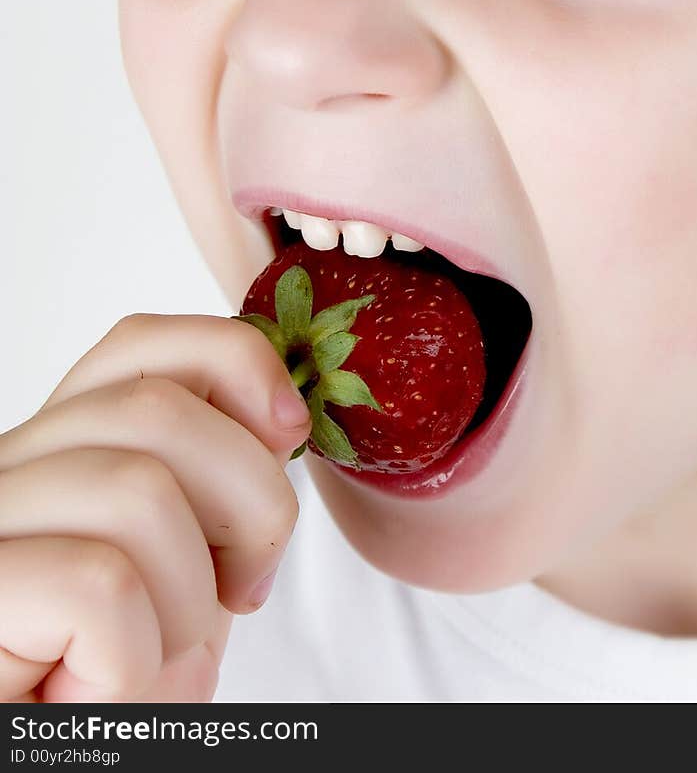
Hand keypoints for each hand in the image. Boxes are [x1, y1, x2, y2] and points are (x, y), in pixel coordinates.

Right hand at [0, 313, 309, 701]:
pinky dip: (132, 656)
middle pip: (156, 412)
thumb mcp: (193, 564)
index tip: (290, 431)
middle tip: (237, 590)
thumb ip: (220, 480)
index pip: (139, 344)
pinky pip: (100, 586)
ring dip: (187, 602)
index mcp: (60, 450)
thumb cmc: (123, 680)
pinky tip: (96, 689)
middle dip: (247, 503)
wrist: (65, 757)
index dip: (234, 361)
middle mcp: (5, 473)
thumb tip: (283, 415)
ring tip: (149, 654)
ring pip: (138, 495)